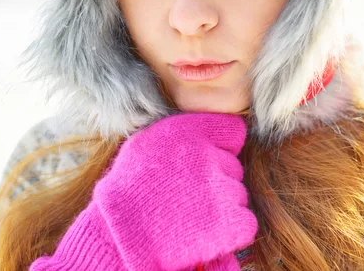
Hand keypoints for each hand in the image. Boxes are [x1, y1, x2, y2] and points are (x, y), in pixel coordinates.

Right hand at [93, 111, 257, 269]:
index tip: (206, 162)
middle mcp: (209, 155)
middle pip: (234, 167)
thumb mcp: (149, 141)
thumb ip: (184, 133)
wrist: (118, 231)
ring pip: (239, 195)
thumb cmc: (129, 187)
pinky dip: (232, 231)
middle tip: (190, 195)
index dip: (222, 148)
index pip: (233, 130)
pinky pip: (245, 223)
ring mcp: (220, 188)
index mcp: (191, 130)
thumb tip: (206, 139)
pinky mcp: (228, 221)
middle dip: (218, 180)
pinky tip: (208, 233)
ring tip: (193, 215)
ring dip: (223, 206)